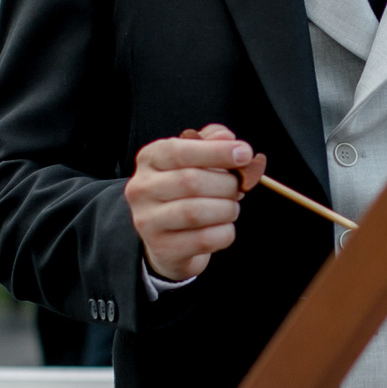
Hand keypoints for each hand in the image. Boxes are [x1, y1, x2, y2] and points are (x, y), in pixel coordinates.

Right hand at [126, 125, 264, 282]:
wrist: (168, 236)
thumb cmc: (185, 190)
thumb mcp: (195, 159)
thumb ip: (211, 141)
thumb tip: (227, 139)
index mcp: (150, 158)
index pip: (179, 151)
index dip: (216, 152)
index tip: (245, 154)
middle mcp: (141, 188)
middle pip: (191, 182)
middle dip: (227, 184)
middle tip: (240, 188)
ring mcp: (147, 221)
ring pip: (196, 212)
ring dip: (227, 209)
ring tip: (231, 207)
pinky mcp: (162, 248)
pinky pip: (204, 240)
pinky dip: (225, 232)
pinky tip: (223, 227)